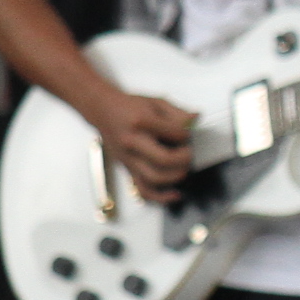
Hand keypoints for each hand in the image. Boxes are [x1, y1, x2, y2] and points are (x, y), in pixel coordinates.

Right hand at [87, 86, 195, 203]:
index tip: (190, 134)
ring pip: (153, 178)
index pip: (174, 133)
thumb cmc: (129, 106)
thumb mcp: (156, 102)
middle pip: (163, 160)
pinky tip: (175, 195)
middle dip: (184, 159)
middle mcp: (132, 142)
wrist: (102, 110)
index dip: (188, 135)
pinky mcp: (127, 168)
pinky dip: (160, 197)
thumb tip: (196, 119)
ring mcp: (129, 158)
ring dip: (175, 176)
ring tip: (184, 168)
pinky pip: (143, 190)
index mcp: (141, 122)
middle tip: (190, 153)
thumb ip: (178, 112)